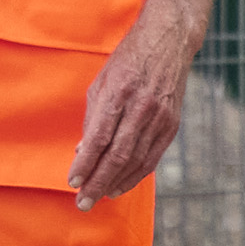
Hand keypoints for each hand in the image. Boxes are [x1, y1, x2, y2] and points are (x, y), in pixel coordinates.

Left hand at [68, 28, 193, 208]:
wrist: (168, 43)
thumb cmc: (128, 61)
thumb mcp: (101, 83)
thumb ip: (93, 118)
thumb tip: (83, 152)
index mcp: (119, 93)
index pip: (99, 138)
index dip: (85, 164)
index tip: (72, 181)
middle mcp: (142, 108)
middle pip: (118, 155)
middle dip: (98, 182)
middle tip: (83, 202)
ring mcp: (160, 117)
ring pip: (136, 160)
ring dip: (116, 183)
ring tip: (99, 197)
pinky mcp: (172, 123)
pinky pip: (153, 156)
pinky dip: (136, 175)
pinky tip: (121, 185)